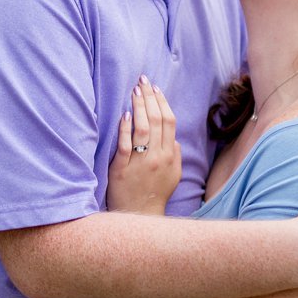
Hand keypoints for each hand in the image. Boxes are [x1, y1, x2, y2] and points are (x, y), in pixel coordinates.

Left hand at [106, 78, 180, 215]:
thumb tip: (174, 137)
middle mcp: (157, 158)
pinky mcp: (121, 169)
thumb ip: (176, 154)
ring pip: (142, 129)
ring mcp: (139, 163)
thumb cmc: (155, 193)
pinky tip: (125, 114)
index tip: (155, 87)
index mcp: (169, 156)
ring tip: (134, 90)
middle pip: (156, 120)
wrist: (139, 216)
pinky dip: (125, 128)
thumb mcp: (173, 175)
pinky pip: (124, 145)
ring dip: (138, 106)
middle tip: (142, 80)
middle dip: (149, 97)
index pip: (169, 122)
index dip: (162, 102)